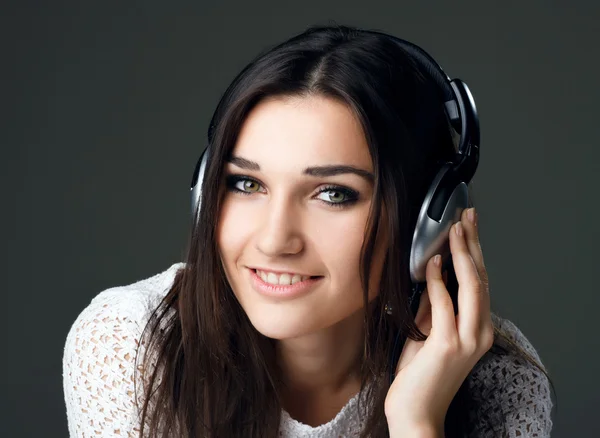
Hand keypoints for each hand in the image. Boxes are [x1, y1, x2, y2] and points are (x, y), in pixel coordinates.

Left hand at [384, 208, 493, 436]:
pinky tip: (434, 263)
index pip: (480, 283)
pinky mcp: (447, 345)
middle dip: (472, 244)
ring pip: (470, 286)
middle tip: (467, 217)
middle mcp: (479, 333)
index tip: (467, 228)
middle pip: (480, 279)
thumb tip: (431, 279)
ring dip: (461, 254)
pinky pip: (443, 304)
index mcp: (477, 330)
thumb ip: (432, 309)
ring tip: (455, 229)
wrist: (415, 414)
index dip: (474, 253)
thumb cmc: (419, 377)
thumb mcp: (427, 335)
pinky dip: (439, 281)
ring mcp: (466, 339)